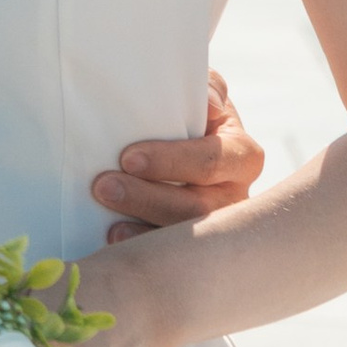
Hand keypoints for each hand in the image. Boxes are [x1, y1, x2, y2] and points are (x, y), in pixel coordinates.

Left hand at [88, 68, 262, 243]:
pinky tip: (113, 238)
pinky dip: (142, 248)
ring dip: (141, 228)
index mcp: (243, 156)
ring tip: (107, 215)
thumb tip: (209, 104)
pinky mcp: (198, 251)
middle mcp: (237, 197)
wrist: (188, 142)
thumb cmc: (194, 115)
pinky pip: (174, 259)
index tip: (128, 157)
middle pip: (197, 207)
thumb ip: (209, 88)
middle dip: (147, 198)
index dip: (171, 161)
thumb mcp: (206, 92)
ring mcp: (219, 230)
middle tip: (103, 186)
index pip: (211, 160)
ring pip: (184, 238)